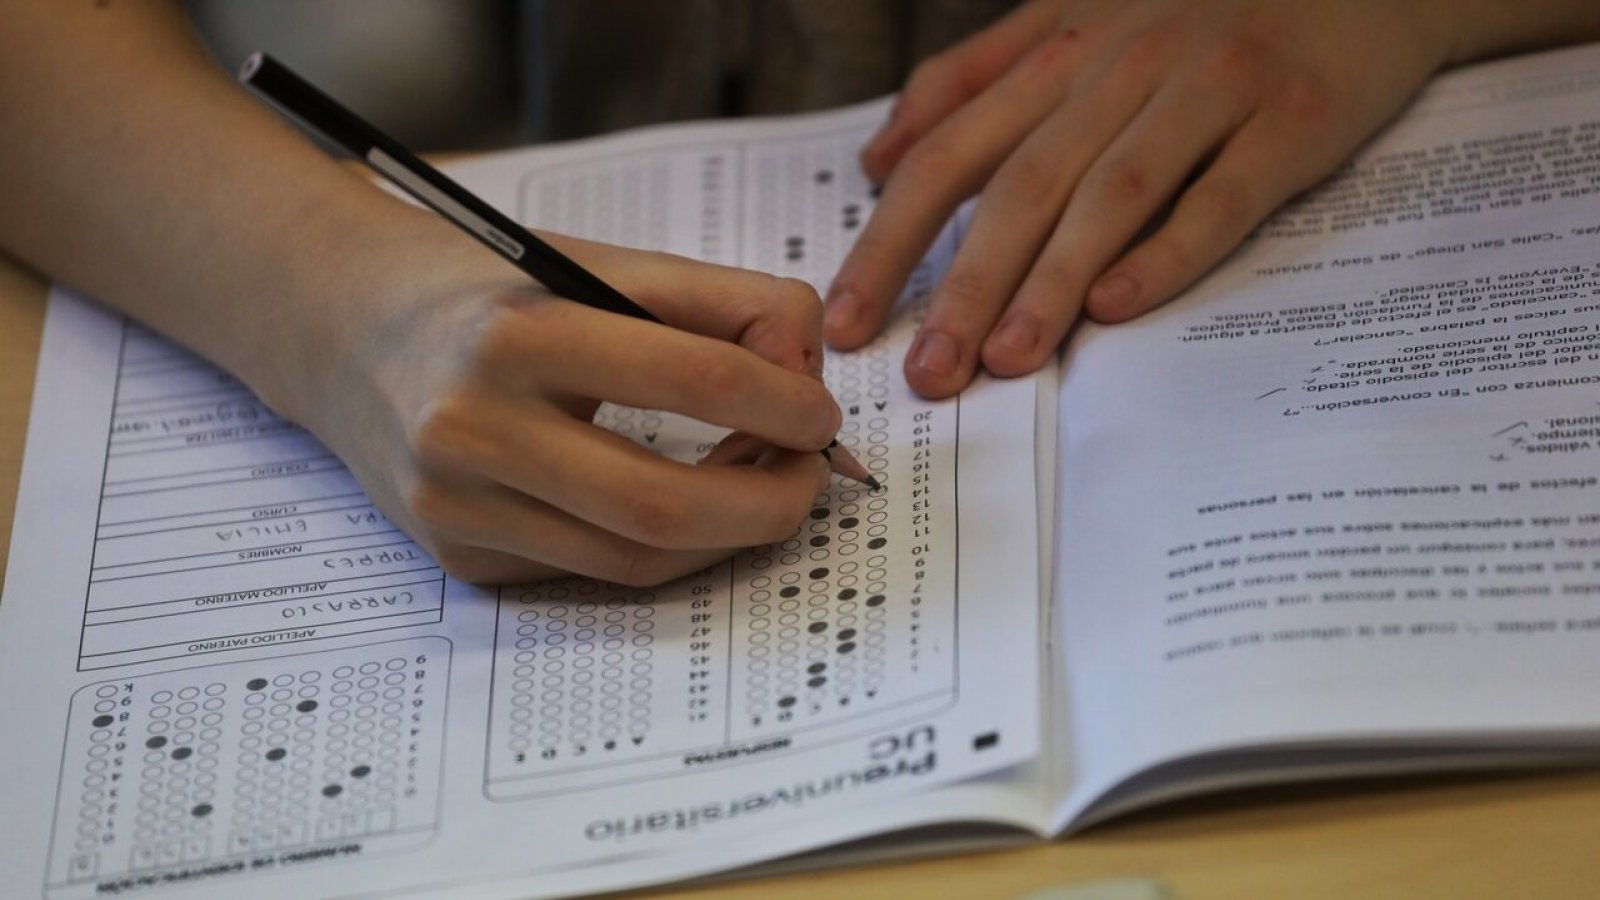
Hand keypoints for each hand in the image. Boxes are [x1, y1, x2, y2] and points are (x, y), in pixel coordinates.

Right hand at [271, 216, 839, 585]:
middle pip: (664, 502)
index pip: (694, 376)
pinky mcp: (459, 556)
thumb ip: (715, 302)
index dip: (784, 402)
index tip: (820, 413)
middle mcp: (474, 428)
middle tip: (810, 476)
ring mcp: (458, 507)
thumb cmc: (490, 290)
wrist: (345, 332)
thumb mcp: (596, 263)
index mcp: (517, 331)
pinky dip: (664, 548)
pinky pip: (594, 570)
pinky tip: (691, 509)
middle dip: (767, 500)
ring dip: (727, 534)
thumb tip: (806, 367)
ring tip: (760, 486)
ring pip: (636, 557)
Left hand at [824, 0, 1457, 396]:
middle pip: (1022, 186)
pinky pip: (1221, 194)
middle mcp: (1122, 69)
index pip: (951, 155)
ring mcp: (1208, 91)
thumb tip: (880, 158)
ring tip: (1006, 363)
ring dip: (1052, 282)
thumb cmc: (1199, 9)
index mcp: (1059, 52)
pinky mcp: (1292, 121)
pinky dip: (1169, 251)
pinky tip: (1120, 308)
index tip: (849, 320)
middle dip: (963, 285)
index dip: (892, 240)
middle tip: (927, 372)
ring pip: (1111, 194)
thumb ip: (970, 81)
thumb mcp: (1070, 18)